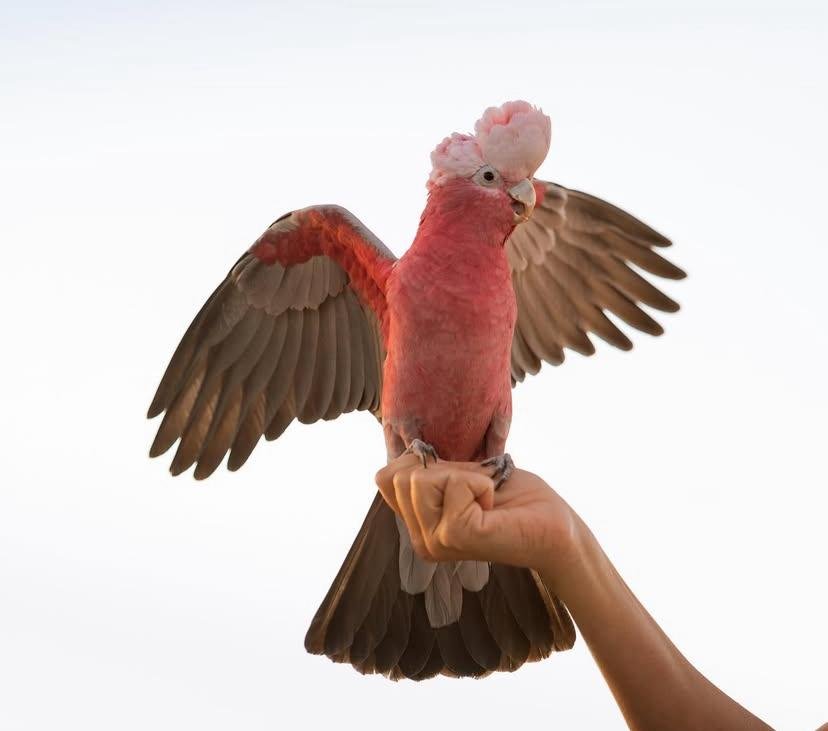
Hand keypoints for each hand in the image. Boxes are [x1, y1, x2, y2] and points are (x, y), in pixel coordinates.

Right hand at [375, 454, 581, 588]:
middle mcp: (421, 540)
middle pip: (401, 475)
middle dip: (445, 468)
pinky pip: (455, 483)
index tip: (458, 479)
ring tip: (486, 497)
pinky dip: (480, 482)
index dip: (420, 463)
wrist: (555, 527)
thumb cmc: (516, 501)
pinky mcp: (458, 536)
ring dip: (464, 475)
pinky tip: (494, 504)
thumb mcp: (463, 477)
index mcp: (418, 526)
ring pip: (421, 478)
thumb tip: (410, 450)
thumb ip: (432, 472)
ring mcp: (436, 541)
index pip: (384, 478)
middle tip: (477, 489)